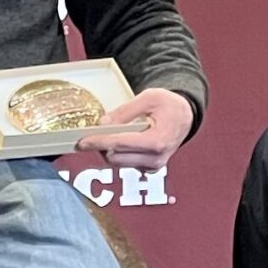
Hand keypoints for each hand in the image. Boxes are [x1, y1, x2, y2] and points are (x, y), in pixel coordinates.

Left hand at [78, 87, 192, 170]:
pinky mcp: (149, 169)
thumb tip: (103, 123)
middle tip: (93, 133)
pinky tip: (120, 141)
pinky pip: (125, 164)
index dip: (98, 142)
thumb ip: (125, 111)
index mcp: (156, 141)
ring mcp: (152, 167)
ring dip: (108, 150)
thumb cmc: (169, 105)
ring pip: (118, 163)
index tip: (82, 142)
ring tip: (108, 134)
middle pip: (115, 157)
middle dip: (102, 145)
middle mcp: (155, 159)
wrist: (185, 117)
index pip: (119, 144)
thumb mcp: (149, 98)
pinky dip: (118, 153)